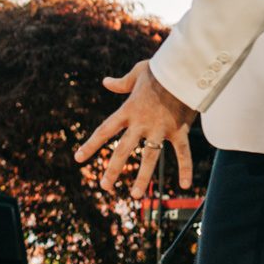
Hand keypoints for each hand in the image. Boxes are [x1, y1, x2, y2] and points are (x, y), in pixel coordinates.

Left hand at [72, 61, 199, 200]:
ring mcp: (160, 128)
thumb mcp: (137, 73)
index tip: (78, 159)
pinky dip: (185, 169)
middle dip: (113, 169)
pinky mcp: (180, 130)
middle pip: (123, 150)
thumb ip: (121, 83)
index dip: (91, 145)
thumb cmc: (161, 68)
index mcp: (128, 110)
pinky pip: (183, 153)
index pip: (104, 130)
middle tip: (104, 187)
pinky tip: (185, 186)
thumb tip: (106, 82)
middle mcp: (141, 122)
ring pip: (150, 157)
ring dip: (141, 177)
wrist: (185, 67)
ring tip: (134, 195)